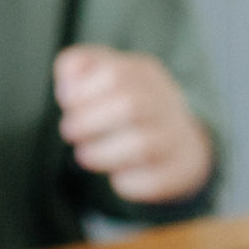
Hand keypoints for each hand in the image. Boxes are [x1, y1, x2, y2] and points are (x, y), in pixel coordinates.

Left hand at [54, 45, 213, 203]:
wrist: (182, 147)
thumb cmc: (130, 110)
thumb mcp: (108, 75)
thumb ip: (81, 68)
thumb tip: (66, 86)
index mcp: (147, 75)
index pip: (115, 74)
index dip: (83, 91)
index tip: (66, 102)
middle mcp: (167, 104)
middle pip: (131, 107)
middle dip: (89, 122)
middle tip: (69, 131)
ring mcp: (176, 139)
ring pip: (142, 146)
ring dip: (103, 153)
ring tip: (84, 155)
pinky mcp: (177, 173)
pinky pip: (151, 181)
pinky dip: (127, 181)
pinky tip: (116, 175)